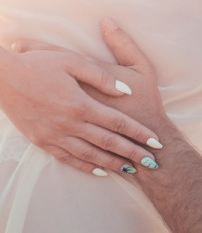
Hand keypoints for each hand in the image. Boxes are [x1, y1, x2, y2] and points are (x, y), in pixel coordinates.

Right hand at [4, 34, 161, 175]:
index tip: (156, 142)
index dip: (139, 133)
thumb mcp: (73, 61)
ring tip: (132, 170)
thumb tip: (125, 91)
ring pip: (90, 155)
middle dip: (133, 153)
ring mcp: (54, 135)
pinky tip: (101, 171)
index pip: (117, 122)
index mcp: (80, 104)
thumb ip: (101, 76)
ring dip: (113, 164)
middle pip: (109, 143)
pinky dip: (86, 167)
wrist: (1, 77)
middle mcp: (69, 124)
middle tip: (153, 163)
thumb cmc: (39, 64)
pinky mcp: (42, 142)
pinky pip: (68, 159)